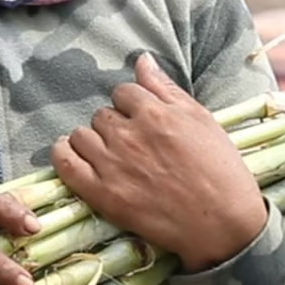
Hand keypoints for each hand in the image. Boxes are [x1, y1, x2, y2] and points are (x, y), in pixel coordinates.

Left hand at [51, 54, 268, 271]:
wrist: (222, 224)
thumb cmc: (220, 170)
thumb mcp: (201, 119)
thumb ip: (166, 88)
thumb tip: (142, 59)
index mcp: (154, 113)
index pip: (124, 92)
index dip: (132, 106)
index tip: (142, 121)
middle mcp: (129, 135)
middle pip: (102, 114)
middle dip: (115, 124)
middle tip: (133, 144)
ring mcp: (112, 165)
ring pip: (81, 135)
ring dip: (92, 140)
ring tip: (111, 155)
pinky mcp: (102, 194)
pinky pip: (65, 163)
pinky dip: (63, 154)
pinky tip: (74, 154)